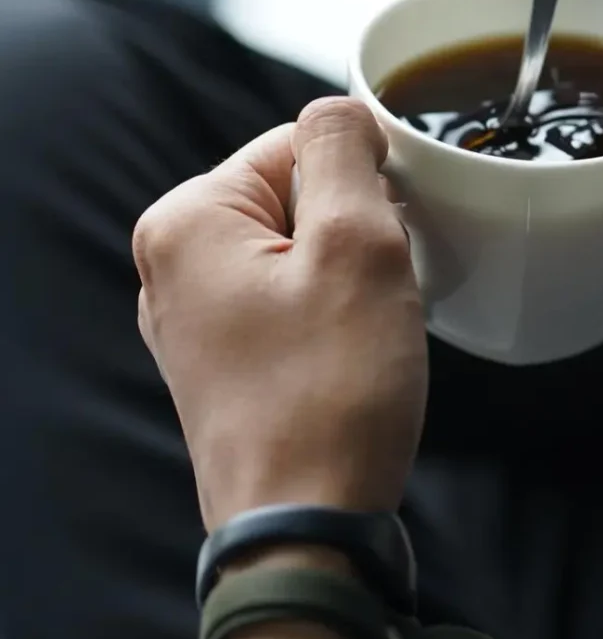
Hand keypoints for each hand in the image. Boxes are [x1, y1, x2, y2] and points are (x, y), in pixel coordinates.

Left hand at [133, 98, 426, 529]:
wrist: (307, 529)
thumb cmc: (331, 392)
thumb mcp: (357, 243)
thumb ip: (344, 150)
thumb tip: (341, 109)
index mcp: (188, 219)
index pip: (300, 141)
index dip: (368, 179)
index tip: (395, 235)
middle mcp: (172, 262)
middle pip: (297, 194)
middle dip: (360, 228)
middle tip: (383, 288)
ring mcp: (194, 316)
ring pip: (302, 247)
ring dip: (353, 271)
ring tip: (367, 327)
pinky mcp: (224, 358)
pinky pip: (292, 296)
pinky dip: (336, 309)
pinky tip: (352, 352)